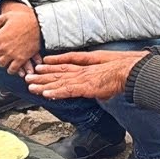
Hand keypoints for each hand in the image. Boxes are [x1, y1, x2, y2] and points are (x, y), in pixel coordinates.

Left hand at [0, 3, 41, 75]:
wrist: (39, 25)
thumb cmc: (24, 19)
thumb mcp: (9, 15)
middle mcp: (3, 47)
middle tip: (1, 54)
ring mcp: (11, 54)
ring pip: (1, 64)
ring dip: (3, 62)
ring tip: (6, 61)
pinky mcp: (21, 59)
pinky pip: (12, 69)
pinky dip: (12, 70)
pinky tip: (12, 67)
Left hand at [25, 51, 146, 99]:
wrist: (132, 71)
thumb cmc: (125, 73)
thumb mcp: (111, 76)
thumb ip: (101, 84)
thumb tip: (99, 92)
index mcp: (88, 66)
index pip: (66, 65)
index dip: (52, 65)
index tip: (41, 66)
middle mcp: (82, 71)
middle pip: (58, 72)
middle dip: (42, 75)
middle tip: (27, 76)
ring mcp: (83, 78)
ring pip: (58, 81)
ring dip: (43, 84)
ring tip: (30, 85)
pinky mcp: (86, 87)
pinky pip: (67, 90)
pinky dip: (55, 92)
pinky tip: (45, 93)